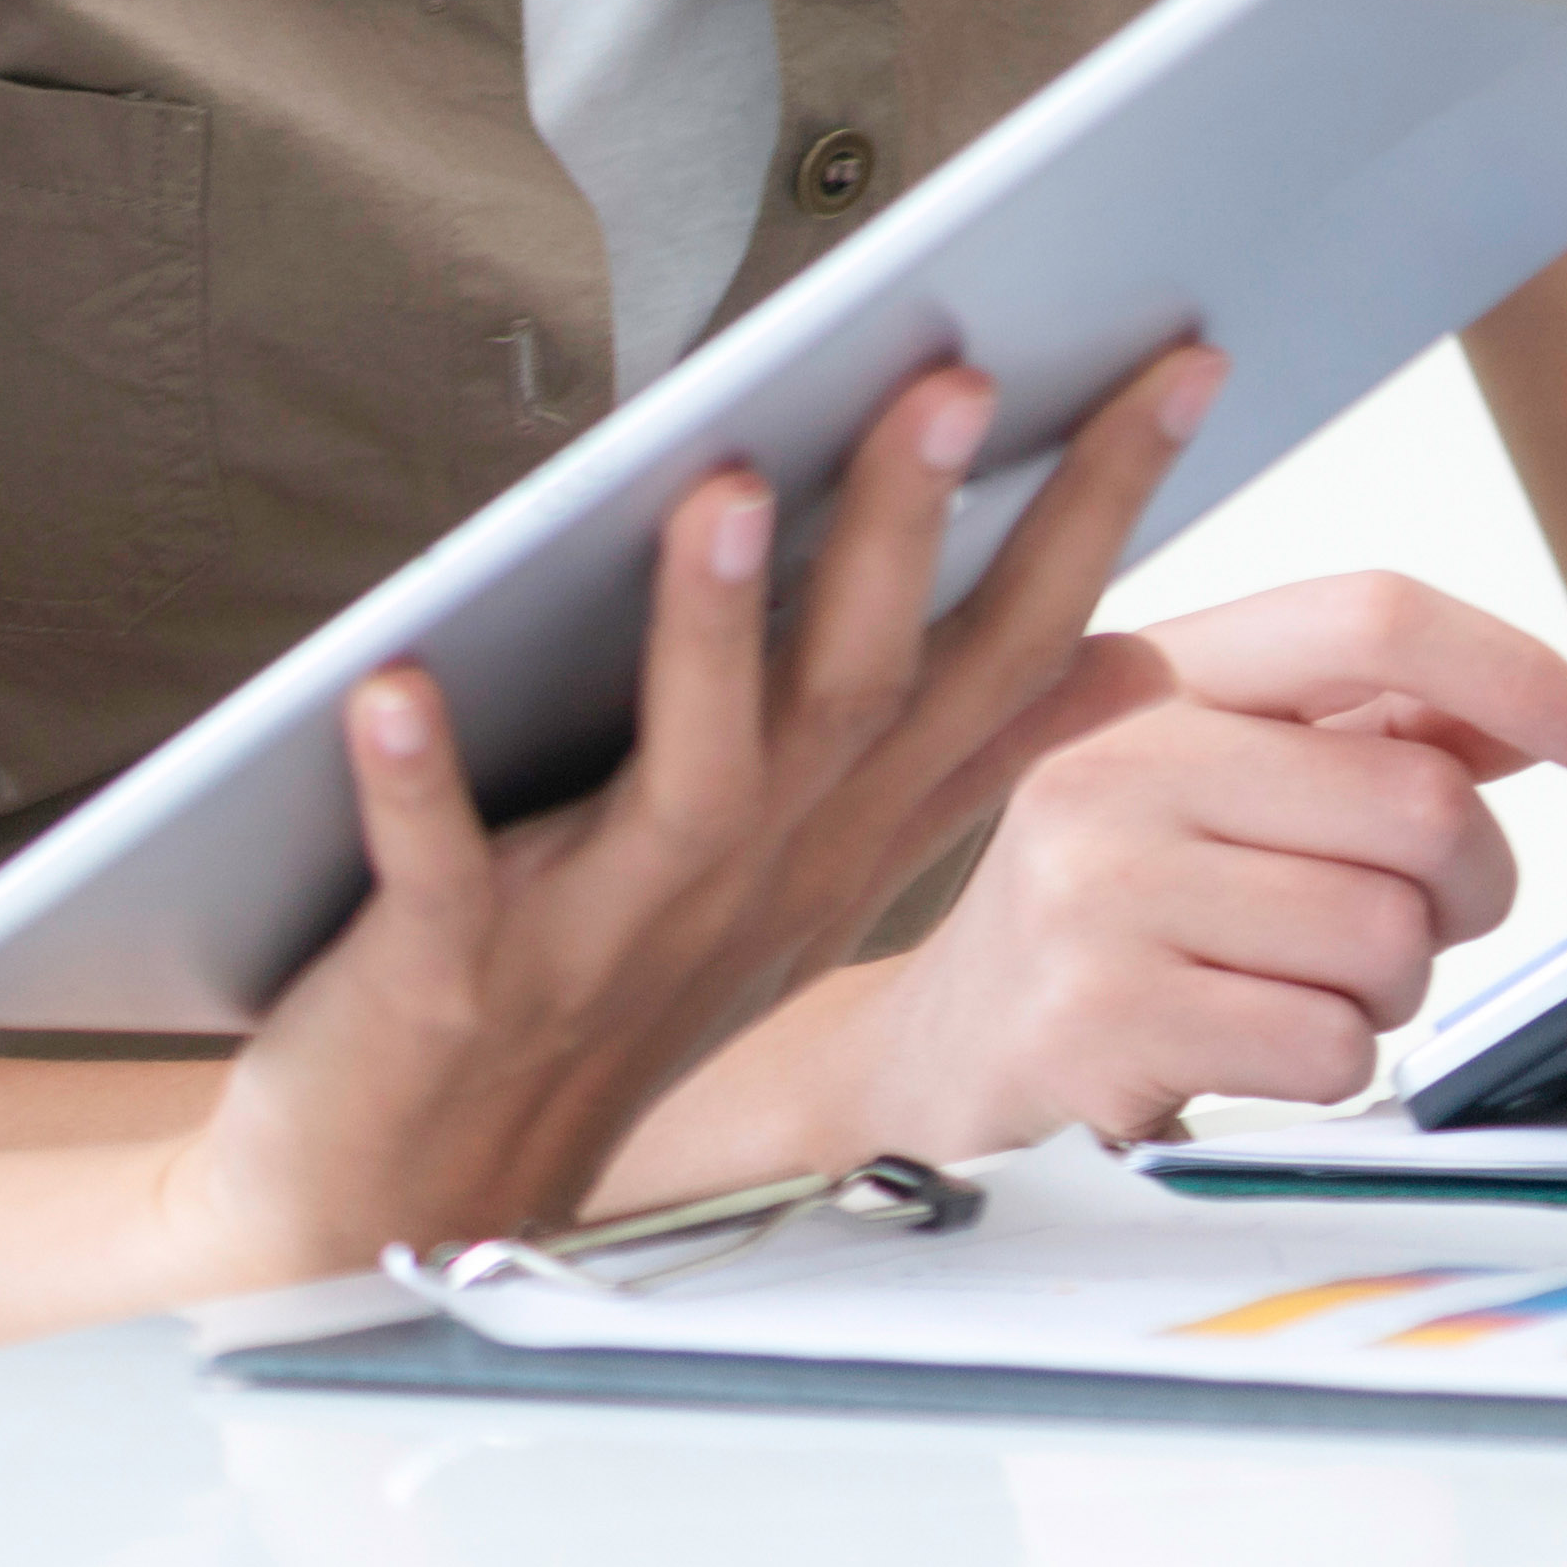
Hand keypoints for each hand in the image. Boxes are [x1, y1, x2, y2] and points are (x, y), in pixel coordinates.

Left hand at [174, 340, 1221, 1284]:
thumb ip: (968, 761)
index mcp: (844, 826)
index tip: (1177, 367)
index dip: (1097, 511)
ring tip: (728, 493)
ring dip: (708, 630)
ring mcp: (607, 926)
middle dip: (909, 533)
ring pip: (693, 769)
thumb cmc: (623, 1000)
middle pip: (860, 686)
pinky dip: (414, 781)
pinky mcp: (450, 974)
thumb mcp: (830, 878)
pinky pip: (438, 872)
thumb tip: (1132, 661)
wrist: (426, 1200)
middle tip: (955, 383)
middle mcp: (752, 866)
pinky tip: (388, 681)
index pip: (1005, 652)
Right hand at [840, 571, 1566, 1142]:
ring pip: (1388, 939)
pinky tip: (1256, 1051)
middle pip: (1418, 804)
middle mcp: (1112, 760)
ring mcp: (1096, 892)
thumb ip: (1366, 732)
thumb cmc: (1110, 905)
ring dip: (1391, 992)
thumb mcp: (1211, 778)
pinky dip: (1333, 1066)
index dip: (1513, 668)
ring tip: (1304, 987)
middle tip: (1415, 920)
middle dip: (1463, 888)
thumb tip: (1533, 712)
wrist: (936, 1051)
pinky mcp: (1101, 1025)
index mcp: (1151, 671)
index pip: (1370, 617)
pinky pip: (1329, 1048)